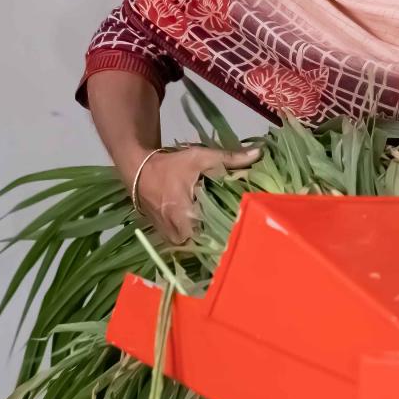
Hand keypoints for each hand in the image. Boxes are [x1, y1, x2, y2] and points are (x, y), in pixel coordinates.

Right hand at [128, 146, 259, 242]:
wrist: (138, 172)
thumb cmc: (170, 166)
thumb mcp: (200, 158)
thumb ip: (230, 159)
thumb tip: (259, 153)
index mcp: (185, 216)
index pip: (214, 235)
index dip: (232, 231)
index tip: (248, 225)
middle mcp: (177, 233)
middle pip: (208, 242)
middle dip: (224, 235)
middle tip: (243, 225)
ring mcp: (171, 238)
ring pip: (197, 245)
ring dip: (211, 237)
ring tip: (230, 228)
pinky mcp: (167, 238)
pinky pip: (188, 243)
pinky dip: (199, 236)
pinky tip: (211, 228)